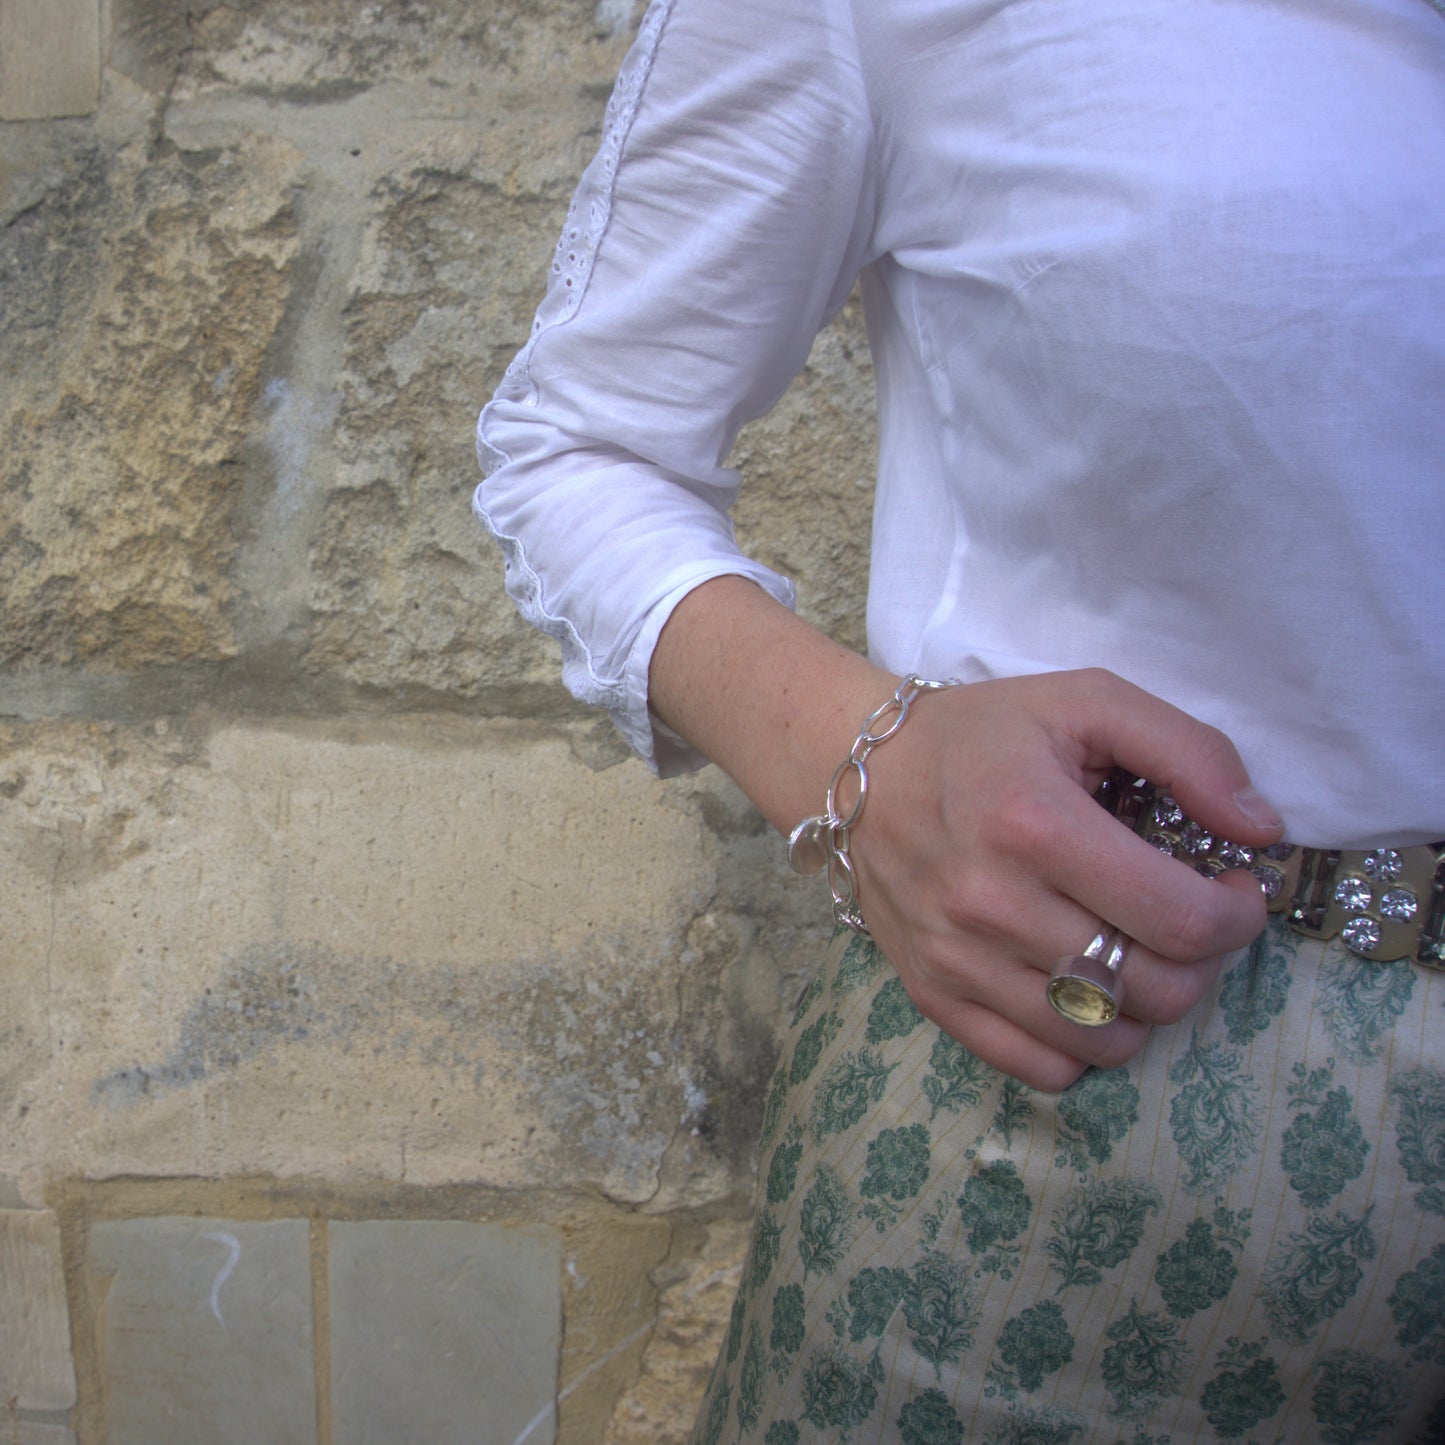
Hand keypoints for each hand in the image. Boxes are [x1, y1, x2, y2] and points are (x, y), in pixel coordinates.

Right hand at [849, 668, 1284, 1089]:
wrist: (859, 775)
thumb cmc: (984, 735)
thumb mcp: (1088, 702)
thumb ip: (1191, 751)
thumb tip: (1262, 831)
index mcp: (1036, 824)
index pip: (1181, 921)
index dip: (1237, 915)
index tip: (1231, 887)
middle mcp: (992, 904)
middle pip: (1153, 989)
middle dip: (1202, 960)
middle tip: (1187, 917)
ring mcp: (957, 960)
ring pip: (1104, 1040)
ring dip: (1146, 1005)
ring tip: (1135, 952)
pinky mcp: (934, 996)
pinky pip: (1041, 1067)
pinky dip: (1083, 1044)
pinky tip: (1084, 990)